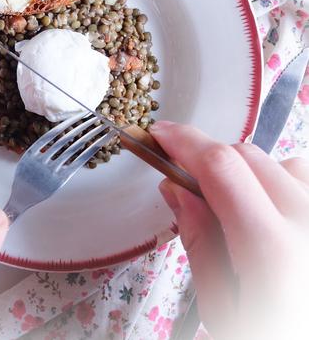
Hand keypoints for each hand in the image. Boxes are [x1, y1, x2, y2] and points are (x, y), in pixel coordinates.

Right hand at [150, 121, 308, 339]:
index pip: (221, 168)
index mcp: (274, 252)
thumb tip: (176, 187)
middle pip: (246, 156)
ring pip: (278, 161)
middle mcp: (308, 222)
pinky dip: (280, 180)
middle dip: (208, 159)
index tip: (160, 136)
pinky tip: (273, 211)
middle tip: (187, 182)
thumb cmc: (269, 334)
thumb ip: (200, 244)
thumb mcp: (224, 309)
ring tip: (238, 208)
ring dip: (247, 171)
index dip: (184, 142)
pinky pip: (303, 175)